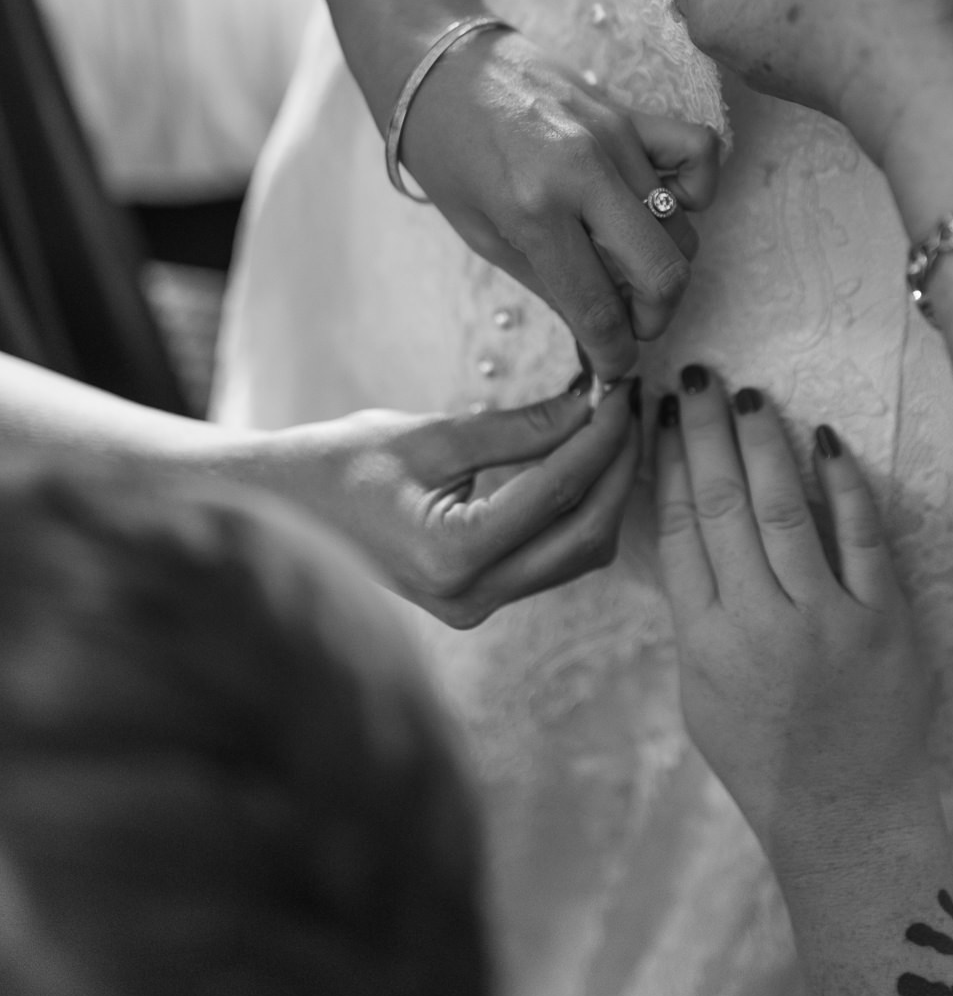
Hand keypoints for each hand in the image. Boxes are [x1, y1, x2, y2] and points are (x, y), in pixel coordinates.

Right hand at [244, 379, 640, 628]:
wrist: (278, 513)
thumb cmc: (339, 465)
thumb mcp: (430, 435)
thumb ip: (516, 426)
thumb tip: (589, 403)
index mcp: (452, 555)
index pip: (558, 490)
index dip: (602, 433)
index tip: (623, 386)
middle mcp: (471, 597)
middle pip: (586, 533)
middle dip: (619, 466)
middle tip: (631, 404)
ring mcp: (476, 608)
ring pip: (578, 553)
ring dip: (606, 491)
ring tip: (615, 426)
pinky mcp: (478, 601)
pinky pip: (552, 560)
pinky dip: (578, 511)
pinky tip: (584, 461)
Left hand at [400, 26, 720, 379]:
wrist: (437, 66)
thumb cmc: (446, 152)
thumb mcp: (479, 234)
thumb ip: (548, 285)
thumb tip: (598, 336)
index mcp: (534, 210)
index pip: (600, 308)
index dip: (615, 355)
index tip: (613, 367)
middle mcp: (583, 173)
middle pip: (664, 272)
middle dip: (653, 317)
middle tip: (627, 322)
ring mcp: (616, 137)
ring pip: (681, 228)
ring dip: (661, 265)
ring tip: (623, 267)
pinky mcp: (631, 111)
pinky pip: (700, 153)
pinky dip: (698, 191)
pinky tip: (664, 206)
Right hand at [655, 367, 930, 861]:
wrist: (848, 821)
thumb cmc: (766, 760)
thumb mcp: (700, 692)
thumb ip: (695, 613)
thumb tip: (688, 525)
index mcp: (703, 644)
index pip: (679, 529)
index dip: (668, 463)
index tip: (662, 415)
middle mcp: (758, 625)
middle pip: (723, 505)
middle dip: (708, 433)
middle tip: (699, 376)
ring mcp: (825, 622)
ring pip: (785, 509)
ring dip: (763, 444)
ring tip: (749, 396)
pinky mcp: (884, 623)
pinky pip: (862, 537)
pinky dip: (844, 483)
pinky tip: (826, 439)